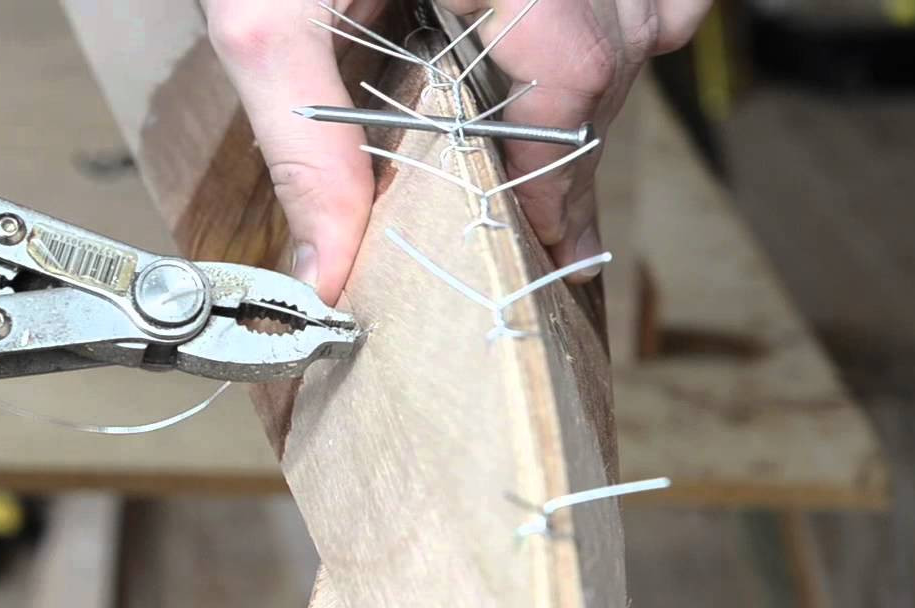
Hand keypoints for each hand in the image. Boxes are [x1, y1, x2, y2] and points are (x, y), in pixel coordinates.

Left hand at [203, 0, 711, 301]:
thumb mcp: (262, 21)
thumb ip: (303, 147)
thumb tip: (325, 274)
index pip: (573, 68)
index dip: (559, 166)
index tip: (547, 238)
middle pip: (621, 42)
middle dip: (577, 137)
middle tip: (545, 214)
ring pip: (652, 5)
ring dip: (610, 75)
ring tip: (546, 134)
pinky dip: (625, 16)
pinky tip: (567, 47)